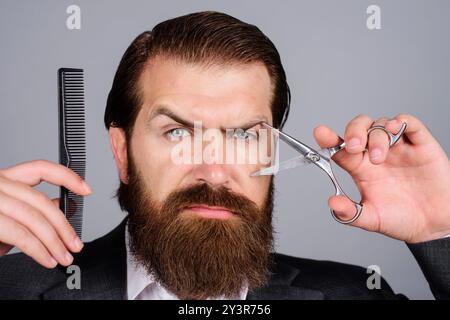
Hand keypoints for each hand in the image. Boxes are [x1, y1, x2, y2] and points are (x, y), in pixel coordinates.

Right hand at [0, 160, 91, 267]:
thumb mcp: (5, 217)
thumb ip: (30, 211)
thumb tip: (60, 209)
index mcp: (3, 179)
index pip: (41, 168)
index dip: (67, 177)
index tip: (86, 189)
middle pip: (41, 200)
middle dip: (64, 226)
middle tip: (76, 244)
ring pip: (34, 218)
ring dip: (54, 241)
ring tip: (64, 256)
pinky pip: (20, 234)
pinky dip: (38, 250)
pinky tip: (47, 259)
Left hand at [314, 114, 449, 242]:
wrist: (435, 225)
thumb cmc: (402, 219)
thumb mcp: (371, 219)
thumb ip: (350, 213)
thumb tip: (332, 202)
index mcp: (361, 169)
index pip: (340, 148)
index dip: (329, 139)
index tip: (321, 133)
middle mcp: (376, 154)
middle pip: (358, 129)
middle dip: (353, 132)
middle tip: (354, 147)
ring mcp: (397, 148)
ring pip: (380, 125)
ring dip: (376, 137)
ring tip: (379, 158)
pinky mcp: (420, 145)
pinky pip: (409, 123)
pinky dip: (400, 121)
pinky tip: (395, 129)